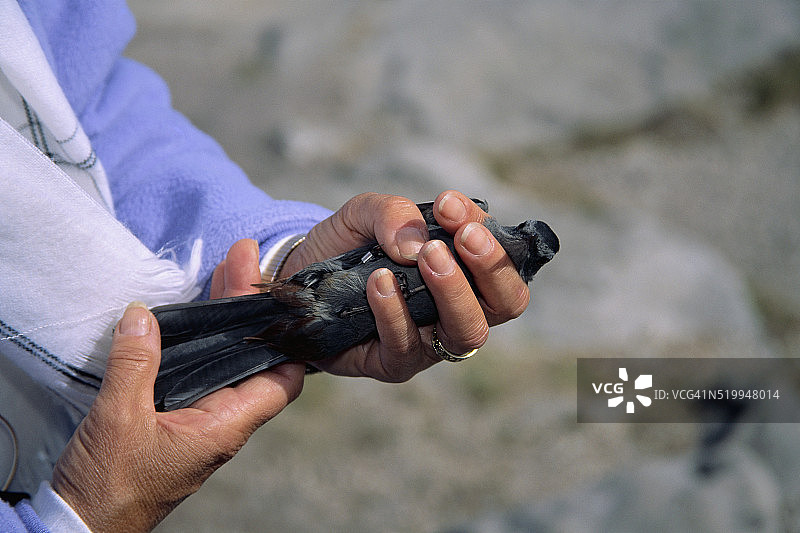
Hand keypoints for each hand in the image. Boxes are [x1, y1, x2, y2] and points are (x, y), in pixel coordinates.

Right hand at [52, 240, 303, 532]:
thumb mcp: (119, 417)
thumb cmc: (110, 485)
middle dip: (249, 311)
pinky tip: (197, 313)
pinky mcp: (181, 419)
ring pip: (228, 363)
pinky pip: (202, 373)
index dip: (289, 342)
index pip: (282, 381)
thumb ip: (135, 364)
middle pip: (253, 359)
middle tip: (241, 262)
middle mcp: (223, 423)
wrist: (85, 523)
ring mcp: (203, 421)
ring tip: (225, 273)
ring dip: (226, 321)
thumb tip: (142, 316)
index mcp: (225, 427)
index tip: (281, 300)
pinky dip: (203, 341)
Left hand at [280, 190, 529, 381]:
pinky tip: (379, 283)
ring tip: (426, 257)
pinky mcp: (396, 363)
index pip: (503, 255)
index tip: (448, 205)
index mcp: (466, 268)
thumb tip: (417, 243)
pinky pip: (407, 346)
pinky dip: (396, 312)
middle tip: (461, 237)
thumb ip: (392, 213)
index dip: (486, 230)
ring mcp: (431, 340)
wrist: (298, 279)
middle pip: (507, 302)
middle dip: (491, 266)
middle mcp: (458, 307)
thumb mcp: (364, 214)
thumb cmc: (347, 246)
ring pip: (468, 331)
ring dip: (453, 291)